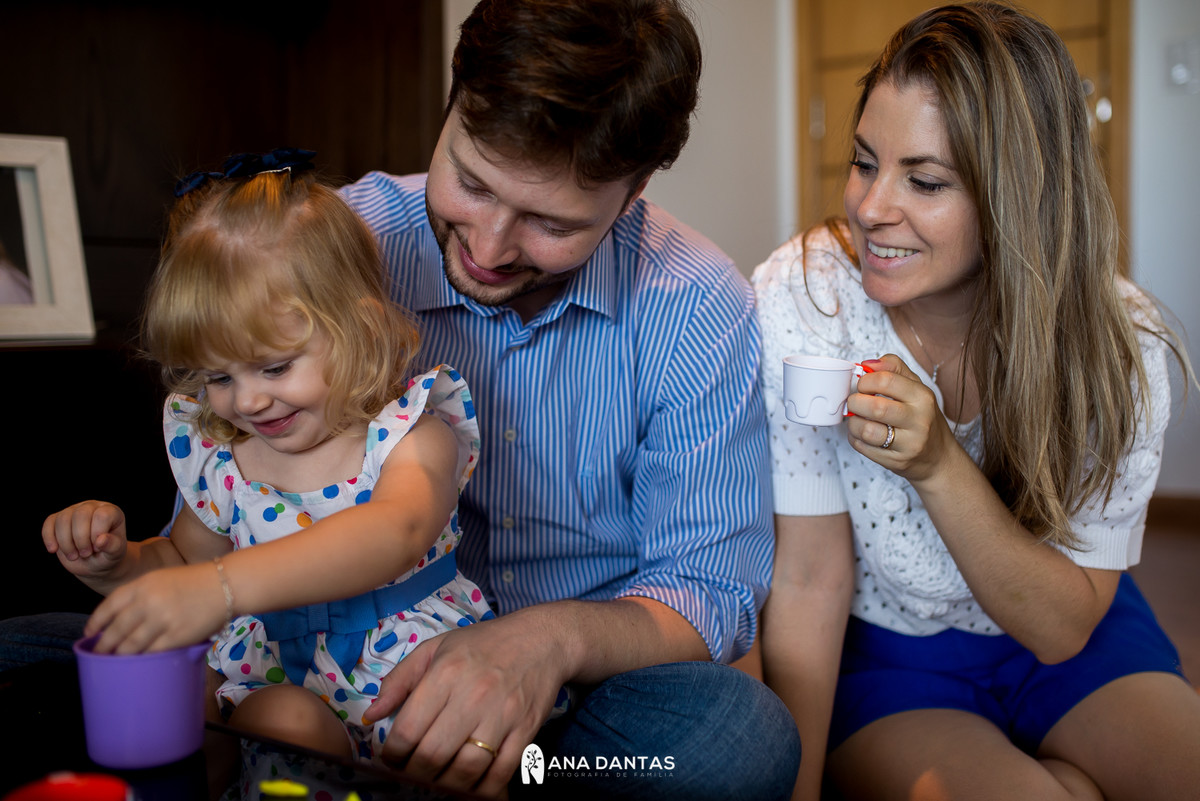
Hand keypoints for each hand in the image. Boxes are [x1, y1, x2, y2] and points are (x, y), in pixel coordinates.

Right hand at [42, 501, 128, 579]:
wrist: (95, 564)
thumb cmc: (108, 556)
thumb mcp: (116, 554)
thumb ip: (113, 546)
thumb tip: (101, 540)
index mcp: (111, 512)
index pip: (102, 515)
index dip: (97, 534)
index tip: (98, 548)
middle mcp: (92, 507)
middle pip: (80, 515)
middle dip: (80, 539)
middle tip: (85, 554)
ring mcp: (74, 511)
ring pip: (63, 519)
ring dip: (65, 542)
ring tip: (74, 556)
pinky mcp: (58, 519)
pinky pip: (49, 522)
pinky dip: (49, 538)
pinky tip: (53, 550)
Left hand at [85, 561, 226, 653]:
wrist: (226, 585)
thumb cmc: (194, 582)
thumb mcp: (162, 579)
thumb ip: (140, 596)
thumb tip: (120, 621)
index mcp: (142, 585)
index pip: (108, 607)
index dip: (95, 622)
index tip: (89, 633)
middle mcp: (147, 602)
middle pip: (115, 630)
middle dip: (104, 645)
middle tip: (100, 653)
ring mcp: (161, 620)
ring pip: (130, 646)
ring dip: (119, 656)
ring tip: (115, 661)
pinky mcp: (176, 636)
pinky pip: (151, 653)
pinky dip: (142, 659)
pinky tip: (138, 663)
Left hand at [366, 612, 567, 797]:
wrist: (540, 639)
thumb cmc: (484, 644)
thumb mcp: (436, 647)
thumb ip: (400, 680)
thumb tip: (372, 715)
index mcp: (445, 673)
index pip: (407, 729)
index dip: (392, 754)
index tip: (392, 759)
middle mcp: (472, 695)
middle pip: (433, 755)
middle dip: (415, 773)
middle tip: (413, 773)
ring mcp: (502, 715)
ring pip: (466, 769)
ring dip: (446, 785)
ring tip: (439, 780)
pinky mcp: (525, 730)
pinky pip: (501, 773)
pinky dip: (483, 789)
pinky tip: (471, 786)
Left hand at [845, 354, 955, 482]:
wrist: (938, 458)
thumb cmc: (922, 419)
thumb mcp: (916, 388)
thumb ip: (894, 369)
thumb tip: (867, 364)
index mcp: (923, 397)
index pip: (886, 380)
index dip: (866, 381)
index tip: (863, 385)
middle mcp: (919, 420)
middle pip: (875, 407)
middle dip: (855, 402)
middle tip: (855, 402)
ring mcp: (909, 444)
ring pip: (866, 430)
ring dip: (853, 422)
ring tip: (858, 418)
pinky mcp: (896, 461)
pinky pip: (863, 447)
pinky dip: (855, 437)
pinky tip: (862, 433)